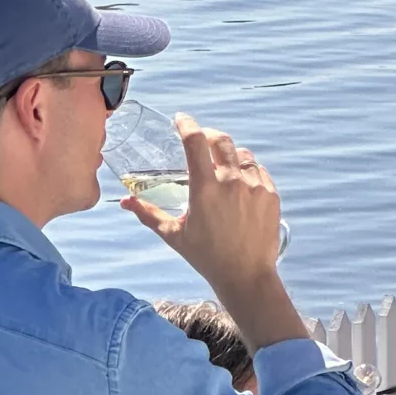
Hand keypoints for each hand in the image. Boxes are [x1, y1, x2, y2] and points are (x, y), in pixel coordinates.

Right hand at [123, 116, 285, 293]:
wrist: (246, 275)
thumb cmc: (206, 257)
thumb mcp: (174, 235)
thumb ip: (148, 214)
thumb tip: (125, 202)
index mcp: (205, 188)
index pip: (195, 142)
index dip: (186, 124)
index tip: (180, 119)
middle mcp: (231, 181)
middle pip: (221, 140)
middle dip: (208, 135)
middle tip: (201, 140)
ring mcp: (254, 186)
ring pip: (242, 154)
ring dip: (230, 154)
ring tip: (222, 166)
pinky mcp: (270, 194)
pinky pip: (259, 171)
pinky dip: (248, 170)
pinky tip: (240, 183)